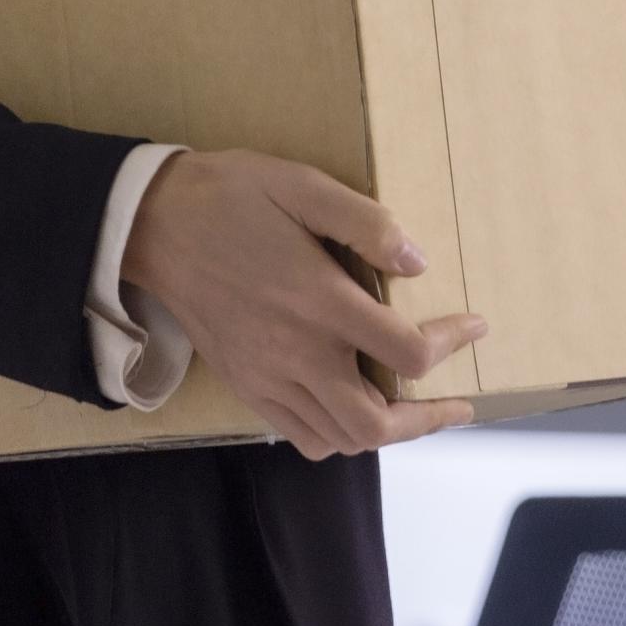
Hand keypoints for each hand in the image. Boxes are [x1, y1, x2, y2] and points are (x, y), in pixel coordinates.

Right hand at [121, 149, 485, 460]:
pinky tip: (351, 403)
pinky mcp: (246, 385)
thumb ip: (365, 223)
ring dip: (384, 431)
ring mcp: (267, 378)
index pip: (406, 353)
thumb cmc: (231, 197)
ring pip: (339, 439)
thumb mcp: (302, 186)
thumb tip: (417, 263)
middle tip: (455, 403)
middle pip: (375, 424)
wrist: (152, 224)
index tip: (473, 326)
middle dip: (426, 419)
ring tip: (412, 409)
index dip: (451, 344)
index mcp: (319, 301)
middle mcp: (296, 353)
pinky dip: (337, 434)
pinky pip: (300, 435)